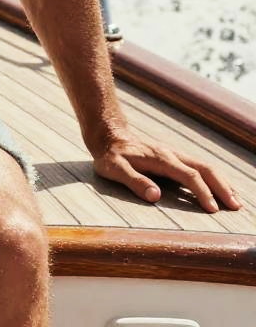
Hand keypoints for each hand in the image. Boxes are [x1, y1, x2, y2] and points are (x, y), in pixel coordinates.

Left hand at [91, 128, 243, 212]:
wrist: (108, 135)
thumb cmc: (110, 155)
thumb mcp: (114, 168)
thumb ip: (134, 181)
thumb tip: (155, 195)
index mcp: (160, 159)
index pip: (188, 175)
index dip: (202, 192)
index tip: (213, 209)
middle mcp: (171, 154)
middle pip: (204, 168)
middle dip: (222, 187)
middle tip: (236, 207)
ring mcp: (174, 154)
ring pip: (204, 166)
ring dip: (222, 182)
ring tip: (236, 201)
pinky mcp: (173, 157)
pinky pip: (199, 166)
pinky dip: (214, 178)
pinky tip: (220, 188)